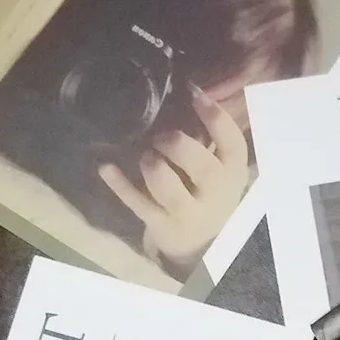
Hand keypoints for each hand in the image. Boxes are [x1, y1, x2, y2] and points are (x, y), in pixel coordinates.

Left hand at [98, 86, 249, 267]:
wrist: (202, 246)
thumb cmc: (207, 195)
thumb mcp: (219, 171)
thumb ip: (209, 140)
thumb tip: (189, 92)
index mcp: (233, 174)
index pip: (234, 145)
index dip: (216, 118)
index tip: (195, 94)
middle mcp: (217, 196)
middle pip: (204, 169)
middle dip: (179, 146)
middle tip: (162, 137)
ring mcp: (191, 214)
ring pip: (170, 190)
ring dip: (153, 166)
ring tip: (146, 157)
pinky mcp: (165, 227)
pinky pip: (140, 205)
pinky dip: (120, 185)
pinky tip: (106, 168)